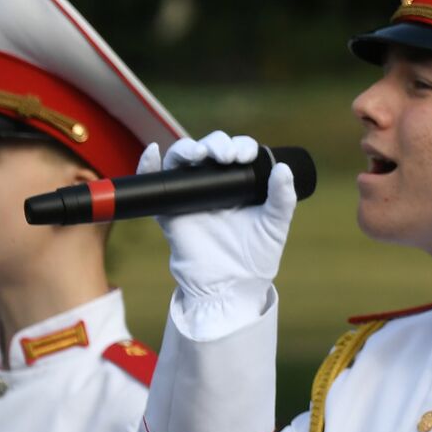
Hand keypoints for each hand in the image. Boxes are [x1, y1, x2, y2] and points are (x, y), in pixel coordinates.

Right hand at [138, 131, 297, 337]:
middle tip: (226, 156)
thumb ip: (282, 198)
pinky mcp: (169, 212)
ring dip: (187, 149)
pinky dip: (148, 166)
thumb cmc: (256, 257)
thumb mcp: (275, 225)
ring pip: (182, 161)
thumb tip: (284, 168)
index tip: (246, 155)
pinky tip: (152, 152)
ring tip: (198, 154)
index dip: (240, 146)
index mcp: (238, 183)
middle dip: (216, 143)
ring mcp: (189, 196)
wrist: (231, 288)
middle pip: (208, 150)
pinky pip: (154, 186)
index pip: (235, 152)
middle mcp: (212, 185)